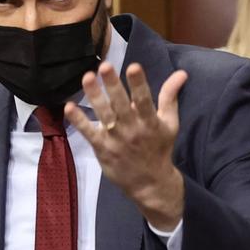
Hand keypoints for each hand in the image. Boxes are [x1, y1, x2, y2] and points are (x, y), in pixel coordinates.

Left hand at [65, 61, 187, 230]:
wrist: (150, 184)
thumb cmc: (159, 148)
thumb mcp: (170, 123)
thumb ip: (170, 97)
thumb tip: (181, 73)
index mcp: (150, 122)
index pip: (144, 100)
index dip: (139, 84)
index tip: (133, 67)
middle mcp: (132, 129)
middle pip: (121, 105)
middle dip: (113, 85)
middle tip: (104, 66)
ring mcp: (116, 140)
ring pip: (104, 115)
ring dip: (95, 96)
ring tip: (87, 78)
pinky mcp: (102, 149)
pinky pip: (89, 133)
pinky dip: (79, 121)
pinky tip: (69, 107)